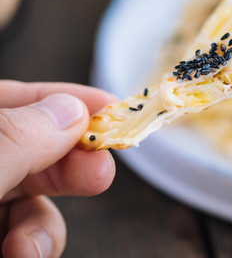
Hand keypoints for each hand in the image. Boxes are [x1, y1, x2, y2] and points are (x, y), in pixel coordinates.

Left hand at [0, 80, 116, 257]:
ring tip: (28, 248)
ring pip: (31, 198)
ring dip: (43, 225)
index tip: (111, 106)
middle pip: (31, 149)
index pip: (11, 98)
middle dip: (69, 164)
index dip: (61, 98)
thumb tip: (71, 109)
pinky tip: (23, 254)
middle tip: (100, 175)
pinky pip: (24, 235)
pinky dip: (34, 245)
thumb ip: (16, 138)